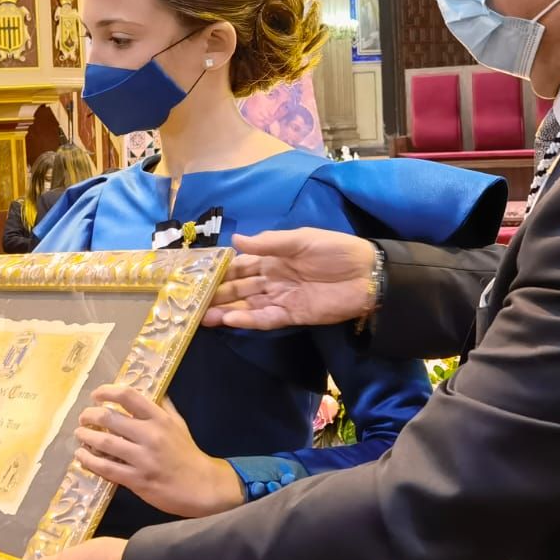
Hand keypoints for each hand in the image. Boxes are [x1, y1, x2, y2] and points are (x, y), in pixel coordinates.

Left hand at [75, 386, 242, 517]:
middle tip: (83, 418)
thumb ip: (162, 406)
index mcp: (159, 418)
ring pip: (105, 443)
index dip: (107, 391)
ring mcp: (142, 459)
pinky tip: (82, 456)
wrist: (202, 486)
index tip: (96, 395)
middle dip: (90, 416)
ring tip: (79, 434)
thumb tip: (149, 389)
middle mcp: (150, 435)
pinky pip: (107, 468)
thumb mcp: (178, 424)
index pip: (128, 396)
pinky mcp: (137, 480)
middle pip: (110, 418)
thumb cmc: (188, 453)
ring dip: (86, 437)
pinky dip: (90, 461)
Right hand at [204, 229, 377, 330]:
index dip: (222, 270)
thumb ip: (269, 243)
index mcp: (274, 257)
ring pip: (248, 305)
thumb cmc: (335, 250)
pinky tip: (229, 320)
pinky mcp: (292, 315)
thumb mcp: (302, 239)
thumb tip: (236, 241)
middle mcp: (273, 278)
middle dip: (217, 293)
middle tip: (192, 301)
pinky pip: (265, 318)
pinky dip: (247, 320)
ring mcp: (281, 298)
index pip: (242, 265)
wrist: (368, 275)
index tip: (198, 274)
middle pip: (240, 288)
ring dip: (226, 310)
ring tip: (202, 315)